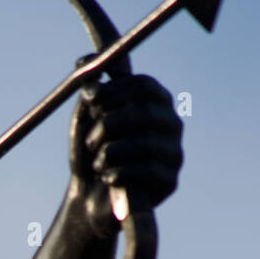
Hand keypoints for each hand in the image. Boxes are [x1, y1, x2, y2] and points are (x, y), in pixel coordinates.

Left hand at [68, 73, 182, 235]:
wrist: (88, 197)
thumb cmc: (91, 152)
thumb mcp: (85, 118)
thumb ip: (89, 91)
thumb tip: (85, 61)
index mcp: (154, 102)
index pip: (144, 85)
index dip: (114, 91)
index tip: (90, 100)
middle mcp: (171, 124)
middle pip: (145, 114)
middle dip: (110, 126)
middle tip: (91, 139)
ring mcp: (174, 153)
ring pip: (145, 144)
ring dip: (111, 153)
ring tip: (98, 163)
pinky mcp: (170, 181)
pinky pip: (147, 172)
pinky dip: (119, 173)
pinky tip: (107, 177)